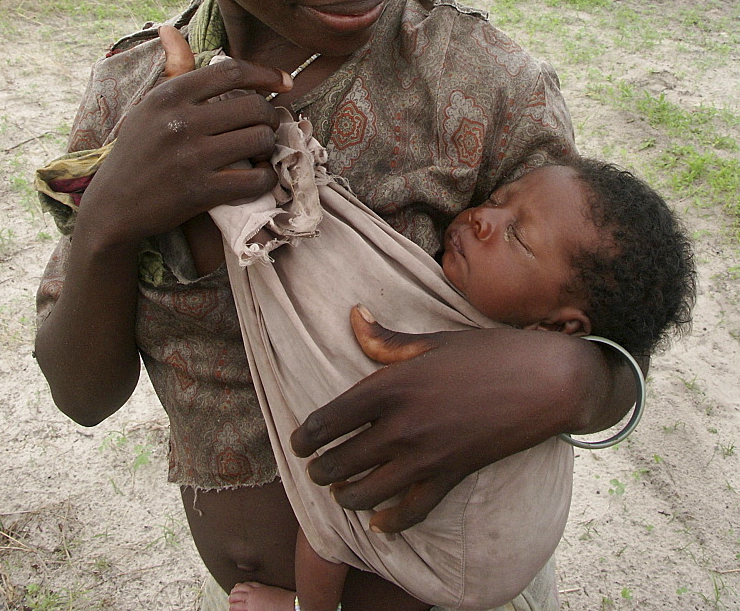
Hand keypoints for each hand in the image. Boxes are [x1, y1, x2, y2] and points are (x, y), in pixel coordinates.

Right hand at [77, 26, 292, 246]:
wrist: (112, 208)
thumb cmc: (137, 152)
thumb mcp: (149, 107)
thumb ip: (172, 70)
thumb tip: (169, 28)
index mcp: (169, 96)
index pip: (231, 71)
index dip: (266, 74)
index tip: (285, 82)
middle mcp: (179, 122)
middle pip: (254, 106)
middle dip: (270, 117)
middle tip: (266, 126)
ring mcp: (190, 158)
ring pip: (259, 140)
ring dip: (268, 147)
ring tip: (259, 151)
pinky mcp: (200, 192)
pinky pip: (255, 180)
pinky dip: (266, 178)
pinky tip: (259, 176)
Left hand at [291, 306, 589, 532]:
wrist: (543, 382)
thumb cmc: (487, 352)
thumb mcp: (433, 340)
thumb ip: (386, 340)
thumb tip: (353, 316)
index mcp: (392, 386)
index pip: (329, 419)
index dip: (305, 436)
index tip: (297, 442)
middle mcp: (401, 426)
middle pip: (341, 460)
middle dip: (321, 469)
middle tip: (314, 469)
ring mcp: (425, 457)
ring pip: (367, 492)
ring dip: (346, 496)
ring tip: (338, 491)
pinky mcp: (450, 477)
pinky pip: (411, 511)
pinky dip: (390, 522)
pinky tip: (378, 524)